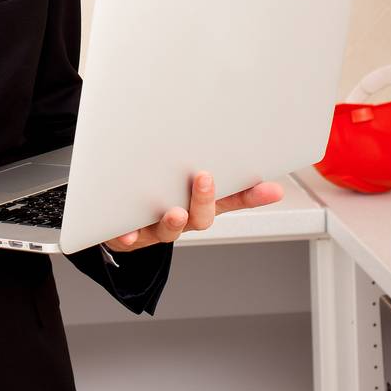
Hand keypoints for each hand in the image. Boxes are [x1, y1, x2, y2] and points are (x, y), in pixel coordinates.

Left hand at [101, 170, 284, 253]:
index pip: (233, 200)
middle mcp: (182, 218)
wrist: (119, 223)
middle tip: (205, 178)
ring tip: (174, 212)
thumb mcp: (185, 180)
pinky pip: (128, 239)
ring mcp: (156, 229)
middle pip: (201, 217)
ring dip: (173, 222)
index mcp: (199, 204)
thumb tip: (242, 151)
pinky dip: (128, 235)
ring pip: (168, 231)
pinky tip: (126, 231)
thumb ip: (204, 163)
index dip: (252, 196)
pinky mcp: (130, 236)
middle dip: (205, 199)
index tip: (272, 188)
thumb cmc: (157, 196)